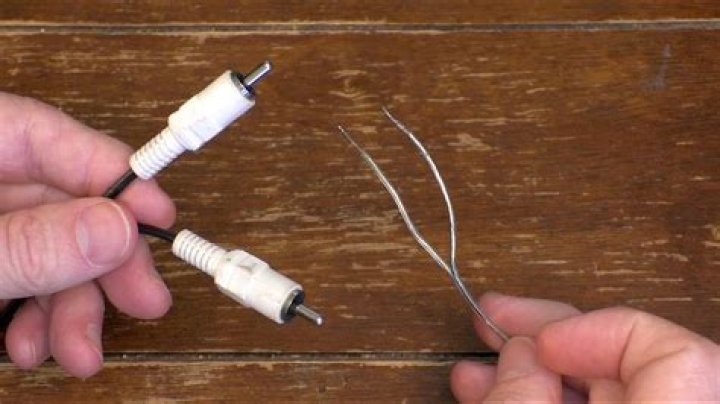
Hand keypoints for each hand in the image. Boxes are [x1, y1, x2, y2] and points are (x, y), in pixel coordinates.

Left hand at [0, 93, 174, 377]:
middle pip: (61, 203)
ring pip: (46, 246)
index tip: (161, 217)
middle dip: (104, 263)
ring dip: (71, 305)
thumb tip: (117, 229)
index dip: (117, 176)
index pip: (52, 138)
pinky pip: (20, 270)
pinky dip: (35, 311)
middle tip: (145, 300)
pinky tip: (34, 343)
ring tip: (78, 352)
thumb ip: (31, 245)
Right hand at [451, 293, 719, 401]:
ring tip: (476, 371)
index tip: (541, 338)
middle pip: (635, 367)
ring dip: (538, 374)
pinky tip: (498, 395)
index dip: (600, 333)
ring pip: (610, 394)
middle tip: (494, 320)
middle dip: (552, 338)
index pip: (672, 355)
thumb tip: (521, 352)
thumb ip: (522, 400)